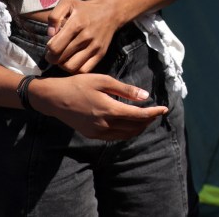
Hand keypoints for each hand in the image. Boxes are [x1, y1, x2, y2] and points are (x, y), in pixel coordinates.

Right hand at [30, 73, 167, 139]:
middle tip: (157, 111)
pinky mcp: (92, 135)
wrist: (54, 98)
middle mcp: (104, 124)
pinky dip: (126, 131)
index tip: (165, 108)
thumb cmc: (79, 85)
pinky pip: (115, 136)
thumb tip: (145, 96)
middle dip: (149, 120)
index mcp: (109, 110)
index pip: (138, 116)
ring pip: (126, 135)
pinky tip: (130, 123)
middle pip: (134, 127)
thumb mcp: (103, 81)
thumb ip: (125, 90)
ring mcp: (97, 132)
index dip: (154, 113)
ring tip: (147, 117)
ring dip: (139, 127)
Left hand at [45, 0, 121, 73]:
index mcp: (76, 24)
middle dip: (52, 58)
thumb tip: (50, 34)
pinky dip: (76, 69)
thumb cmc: (84, 9)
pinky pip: (84, 70)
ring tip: (63, 57)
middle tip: (54, 53)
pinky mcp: (100, 54)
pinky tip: (73, 61)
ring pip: (71, 67)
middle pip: (60, 59)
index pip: (54, 47)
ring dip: (63, 65)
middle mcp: (86, 37)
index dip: (48, 49)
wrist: (110, 13)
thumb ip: (54, 16)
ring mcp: (94, 47)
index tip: (51, 45)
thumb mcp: (67, 3)